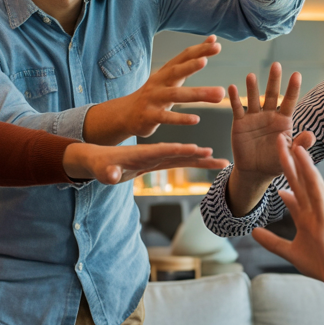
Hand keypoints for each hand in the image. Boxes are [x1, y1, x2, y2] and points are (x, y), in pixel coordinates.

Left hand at [63, 142, 228, 184]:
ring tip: (223, 162)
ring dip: (203, 159)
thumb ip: (109, 173)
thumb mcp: (102, 171)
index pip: (163, 151)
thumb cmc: (100, 165)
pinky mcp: (159, 162)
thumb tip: (113, 175)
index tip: (196, 149)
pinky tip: (209, 163)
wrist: (100, 159)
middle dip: (199, 155)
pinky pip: (180, 162)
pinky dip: (195, 162)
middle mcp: (154, 153)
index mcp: (142, 153)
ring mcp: (158, 157)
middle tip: (218, 156)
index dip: (179, 150)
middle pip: (180, 153)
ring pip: (184, 157)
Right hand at [121, 36, 225, 137]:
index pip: (183, 57)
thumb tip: (209, 49)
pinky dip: (181, 118)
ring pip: (175, 95)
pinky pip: (166, 117)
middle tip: (206, 60)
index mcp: (165, 72)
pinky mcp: (149, 116)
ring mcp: (153, 99)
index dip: (198, 50)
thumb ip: (189, 66)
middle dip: (191, 65)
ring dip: (197, 94)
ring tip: (218, 94)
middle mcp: (158, 83)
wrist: (126, 114)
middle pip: (175, 72)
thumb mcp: (170, 79)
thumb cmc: (155, 94)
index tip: (216, 43)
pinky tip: (195, 119)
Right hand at [230, 63, 312, 179]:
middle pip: (271, 94)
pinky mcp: (240, 123)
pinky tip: (232, 88)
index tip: (297, 74)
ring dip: (252, 87)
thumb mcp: (290, 154)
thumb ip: (300, 144)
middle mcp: (269, 115)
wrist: (255, 171)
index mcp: (284, 120)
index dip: (292, 89)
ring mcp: (254, 117)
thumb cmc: (276, 162)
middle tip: (275, 65)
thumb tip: (311, 135)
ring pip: (253, 99)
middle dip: (274, 80)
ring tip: (251, 76)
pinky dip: (234, 99)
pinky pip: (237, 109)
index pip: (289, 101)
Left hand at [252, 137, 323, 290]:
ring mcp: (320, 214)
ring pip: (310, 184)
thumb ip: (272, 241)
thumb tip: (253, 231)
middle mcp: (313, 210)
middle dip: (290, 159)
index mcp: (305, 214)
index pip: (293, 186)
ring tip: (296, 145)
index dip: (285, 169)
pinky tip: (308, 170)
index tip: (276, 152)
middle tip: (280, 138)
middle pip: (299, 179)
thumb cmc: (319, 263)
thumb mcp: (289, 251)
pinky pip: (319, 199)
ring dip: (303, 164)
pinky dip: (313, 183)